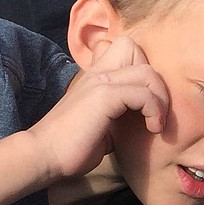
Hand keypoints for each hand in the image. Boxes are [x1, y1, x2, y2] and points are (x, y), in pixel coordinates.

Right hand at [27, 35, 169, 180]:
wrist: (44, 156)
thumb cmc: (72, 147)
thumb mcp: (103, 125)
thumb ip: (120, 113)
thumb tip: (143, 119)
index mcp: (95, 76)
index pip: (124, 48)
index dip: (142, 70)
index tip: (146, 101)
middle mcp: (97, 72)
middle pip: (136, 49)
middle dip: (155, 80)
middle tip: (156, 111)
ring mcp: (100, 81)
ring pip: (147, 71)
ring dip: (159, 98)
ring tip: (156, 123)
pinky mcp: (103, 96)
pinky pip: (143, 93)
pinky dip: (154, 111)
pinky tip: (151, 128)